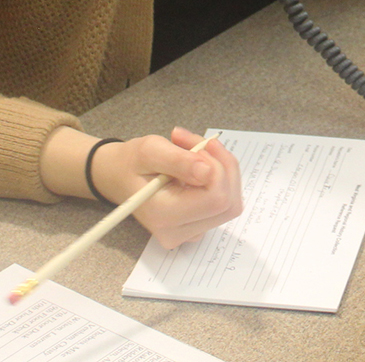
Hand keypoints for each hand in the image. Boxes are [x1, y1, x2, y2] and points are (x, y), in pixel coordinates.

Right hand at [89, 127, 241, 248]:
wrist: (121, 177)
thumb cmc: (133, 162)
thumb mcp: (150, 150)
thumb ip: (178, 160)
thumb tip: (207, 171)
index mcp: (164, 216)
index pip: (215, 199)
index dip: (217, 168)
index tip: (201, 145)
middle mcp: (179, 233)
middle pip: (229, 203)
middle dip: (222, 166)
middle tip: (199, 143)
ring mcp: (190, 233)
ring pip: (231, 202)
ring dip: (222, 169)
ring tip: (196, 150)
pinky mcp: (199, 226)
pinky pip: (225, 202)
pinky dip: (220, 177)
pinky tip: (200, 164)